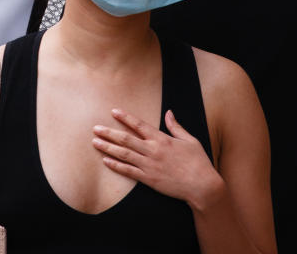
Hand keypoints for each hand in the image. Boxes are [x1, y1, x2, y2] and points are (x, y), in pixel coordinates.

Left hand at [92, 108, 223, 210]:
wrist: (202, 186)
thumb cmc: (198, 162)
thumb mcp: (190, 140)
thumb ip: (176, 127)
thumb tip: (169, 112)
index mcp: (162, 139)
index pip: (139, 125)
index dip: (125, 117)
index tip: (113, 111)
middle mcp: (153, 151)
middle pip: (126, 139)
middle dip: (109, 133)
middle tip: (95, 128)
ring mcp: (149, 165)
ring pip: (124, 154)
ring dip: (108, 148)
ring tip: (95, 142)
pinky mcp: (149, 179)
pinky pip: (129, 171)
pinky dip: (116, 166)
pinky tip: (106, 161)